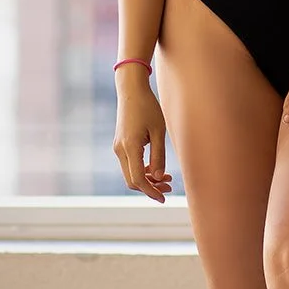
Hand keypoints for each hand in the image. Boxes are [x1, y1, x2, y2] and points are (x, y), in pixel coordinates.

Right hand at [113, 82, 173, 201]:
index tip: (163, 198)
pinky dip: (142, 170)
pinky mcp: (120, 144)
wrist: (131, 90)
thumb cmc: (148, 107)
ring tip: (167, 178)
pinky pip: (130, 164)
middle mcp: (120, 150)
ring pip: (130, 174)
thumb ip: (159, 156)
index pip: (138, 179)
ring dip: (148, 179)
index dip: (151, 191)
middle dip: (150, 188)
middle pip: (132, 181)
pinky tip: (157, 168)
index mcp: (130, 147)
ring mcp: (118, 148)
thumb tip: (159, 177)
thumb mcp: (159, 131)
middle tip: (169, 187)